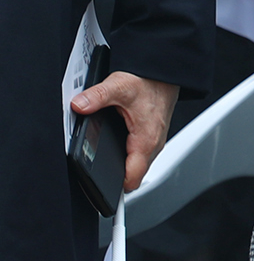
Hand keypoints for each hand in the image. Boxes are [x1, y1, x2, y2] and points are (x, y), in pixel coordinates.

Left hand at [71, 71, 178, 191]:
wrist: (167, 71)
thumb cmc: (150, 81)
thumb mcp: (119, 86)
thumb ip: (97, 97)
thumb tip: (78, 105)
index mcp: (146, 141)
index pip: (131, 180)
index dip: (113, 188)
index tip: (97, 189)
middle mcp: (153, 145)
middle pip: (132, 176)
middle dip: (112, 176)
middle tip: (93, 168)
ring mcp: (153, 141)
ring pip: (136, 166)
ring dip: (122, 165)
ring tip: (103, 158)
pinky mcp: (151, 135)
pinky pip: (138, 155)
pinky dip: (127, 154)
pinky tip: (116, 144)